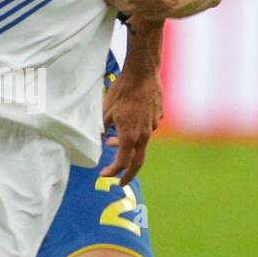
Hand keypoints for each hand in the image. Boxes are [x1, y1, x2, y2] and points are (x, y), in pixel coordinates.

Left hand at [100, 65, 162, 184]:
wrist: (143, 73)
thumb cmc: (122, 91)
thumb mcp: (105, 111)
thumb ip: (102, 128)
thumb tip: (99, 138)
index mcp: (130, 136)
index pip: (122, 163)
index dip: (112, 172)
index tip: (104, 175)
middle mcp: (144, 134)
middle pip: (138, 162)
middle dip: (128, 175)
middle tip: (120, 182)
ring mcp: (153, 125)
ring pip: (141, 142)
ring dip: (127, 145)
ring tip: (112, 140)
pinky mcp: (158, 115)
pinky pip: (147, 128)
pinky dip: (136, 131)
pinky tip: (127, 120)